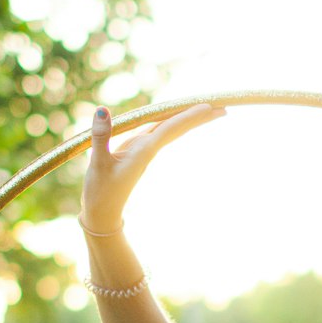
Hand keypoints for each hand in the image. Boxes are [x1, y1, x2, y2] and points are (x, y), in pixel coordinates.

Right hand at [80, 102, 224, 234]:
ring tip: (207, 110)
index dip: (190, 115)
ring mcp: (143, 150)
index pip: (172, 127)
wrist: (102, 215)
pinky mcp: (135, 151)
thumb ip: (101, 136)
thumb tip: (102, 109)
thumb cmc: (100, 192)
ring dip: (187, 118)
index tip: (212, 107)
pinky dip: (168, 121)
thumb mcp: (98, 164)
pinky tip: (174, 117)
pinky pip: (156, 132)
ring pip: (169, 129)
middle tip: (224, 108)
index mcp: (144, 150)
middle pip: (178, 128)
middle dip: (199, 117)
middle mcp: (148, 149)